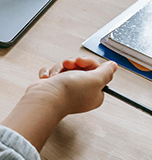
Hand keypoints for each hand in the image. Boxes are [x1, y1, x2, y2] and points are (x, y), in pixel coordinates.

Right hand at [1, 56, 116, 150]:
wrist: (45, 97)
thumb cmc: (69, 92)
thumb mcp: (95, 80)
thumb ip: (106, 72)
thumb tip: (113, 66)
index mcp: (95, 93)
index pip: (96, 71)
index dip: (88, 63)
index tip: (81, 62)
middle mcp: (81, 91)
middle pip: (80, 68)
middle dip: (72, 64)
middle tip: (68, 65)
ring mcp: (66, 89)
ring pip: (65, 69)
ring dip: (59, 69)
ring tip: (56, 76)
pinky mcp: (53, 86)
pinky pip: (52, 73)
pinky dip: (49, 73)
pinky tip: (48, 78)